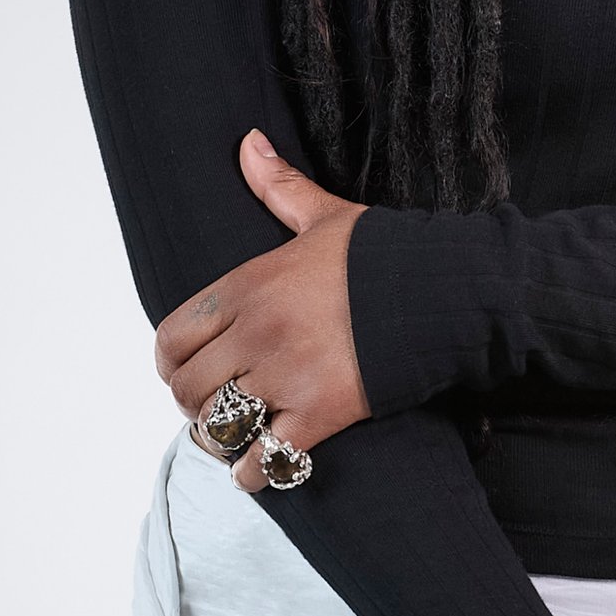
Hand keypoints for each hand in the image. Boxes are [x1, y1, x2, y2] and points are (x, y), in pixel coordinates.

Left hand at [155, 131, 371, 488]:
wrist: (446, 292)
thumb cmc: (385, 256)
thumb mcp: (325, 217)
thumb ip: (279, 188)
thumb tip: (247, 143)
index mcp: (248, 287)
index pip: (171, 337)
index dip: (170, 361)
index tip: (186, 368)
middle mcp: (256, 334)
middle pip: (187, 389)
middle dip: (194, 402)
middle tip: (215, 404)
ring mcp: (285, 377)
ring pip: (215, 426)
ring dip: (219, 437)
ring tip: (236, 434)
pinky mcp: (320, 415)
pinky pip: (263, 459)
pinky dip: (253, 471)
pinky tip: (259, 467)